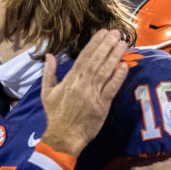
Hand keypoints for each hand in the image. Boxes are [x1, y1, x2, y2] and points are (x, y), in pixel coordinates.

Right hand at [39, 30, 128, 157]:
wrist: (63, 137)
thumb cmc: (56, 116)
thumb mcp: (46, 93)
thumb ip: (49, 73)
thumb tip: (49, 56)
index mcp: (69, 80)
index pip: (84, 57)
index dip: (94, 44)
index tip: (103, 32)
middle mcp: (82, 84)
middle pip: (96, 60)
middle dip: (107, 45)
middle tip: (116, 32)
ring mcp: (92, 94)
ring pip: (105, 71)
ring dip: (115, 56)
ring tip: (123, 43)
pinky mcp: (102, 105)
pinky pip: (111, 88)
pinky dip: (118, 77)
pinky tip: (124, 66)